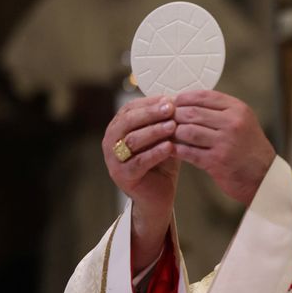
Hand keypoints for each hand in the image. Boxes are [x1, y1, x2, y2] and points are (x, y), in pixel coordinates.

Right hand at [102, 96, 177, 272]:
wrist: (158, 195)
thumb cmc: (161, 162)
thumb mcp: (164, 136)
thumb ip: (166, 119)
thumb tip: (179, 97)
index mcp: (119, 127)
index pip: (131, 108)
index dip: (151, 103)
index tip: (171, 99)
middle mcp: (111, 141)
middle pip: (128, 122)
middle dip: (151, 113)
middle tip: (171, 108)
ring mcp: (114, 160)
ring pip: (132, 140)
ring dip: (153, 131)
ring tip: (173, 126)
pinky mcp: (123, 176)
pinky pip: (138, 162)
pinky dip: (154, 153)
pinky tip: (169, 147)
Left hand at [172, 90, 275, 204]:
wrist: (264, 176)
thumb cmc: (250, 149)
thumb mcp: (243, 121)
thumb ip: (221, 111)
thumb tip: (190, 102)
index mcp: (238, 109)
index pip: (204, 96)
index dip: (184, 98)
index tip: (174, 102)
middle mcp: (233, 123)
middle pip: (192, 112)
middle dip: (175, 115)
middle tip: (165, 119)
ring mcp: (225, 142)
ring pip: (187, 131)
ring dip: (174, 133)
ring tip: (168, 135)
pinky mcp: (216, 161)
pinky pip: (188, 152)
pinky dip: (176, 150)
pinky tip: (171, 150)